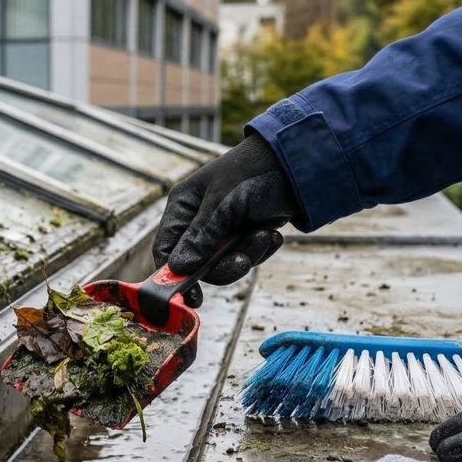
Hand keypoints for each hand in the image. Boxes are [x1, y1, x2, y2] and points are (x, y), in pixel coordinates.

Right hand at [152, 135, 300, 304]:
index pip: (166, 249)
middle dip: (223, 266)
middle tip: (243, 262)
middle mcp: (198, 221)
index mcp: (183, 207)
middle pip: (197, 264)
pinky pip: (246, 257)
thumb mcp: (224, 203)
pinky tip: (272, 233)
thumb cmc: (252, 172)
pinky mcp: (245, 234)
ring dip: (247, 254)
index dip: (174, 275)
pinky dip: (261, 250)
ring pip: (225, 264)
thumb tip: (178, 268)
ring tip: (264, 234)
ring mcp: (223, 229)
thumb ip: (201, 236)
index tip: (193, 296)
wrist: (296, 164)